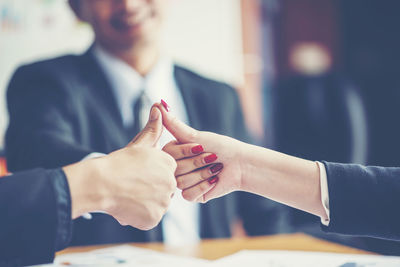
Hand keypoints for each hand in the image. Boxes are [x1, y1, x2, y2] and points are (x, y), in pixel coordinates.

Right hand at [64, 106, 176, 229]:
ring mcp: (163, 202)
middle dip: (150, 188)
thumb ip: (153, 128)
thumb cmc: (117, 163)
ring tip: (129, 194)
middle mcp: (170, 183)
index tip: (136, 173)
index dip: (150, 174)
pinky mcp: (154, 218)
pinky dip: (140, 215)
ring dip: (146, 202)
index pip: (165, 172)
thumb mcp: (138, 144)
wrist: (100, 183)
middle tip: (132, 184)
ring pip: (157, 204)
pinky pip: (150, 217)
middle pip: (163, 189)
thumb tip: (160, 107)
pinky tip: (128, 205)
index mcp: (168, 164)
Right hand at [158, 102, 325, 219]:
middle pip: (174, 169)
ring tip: (215, 168)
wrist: (241, 165)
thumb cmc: (220, 146)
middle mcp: (176, 167)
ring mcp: (183, 182)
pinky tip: (214, 180)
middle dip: (197, 162)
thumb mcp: (195, 135)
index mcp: (174, 153)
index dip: (185, 151)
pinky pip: (188, 194)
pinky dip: (203, 186)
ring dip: (202, 174)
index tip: (200, 147)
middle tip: (212, 157)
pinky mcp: (192, 195)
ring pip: (180, 182)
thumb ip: (173, 123)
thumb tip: (159, 102)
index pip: (167, 154)